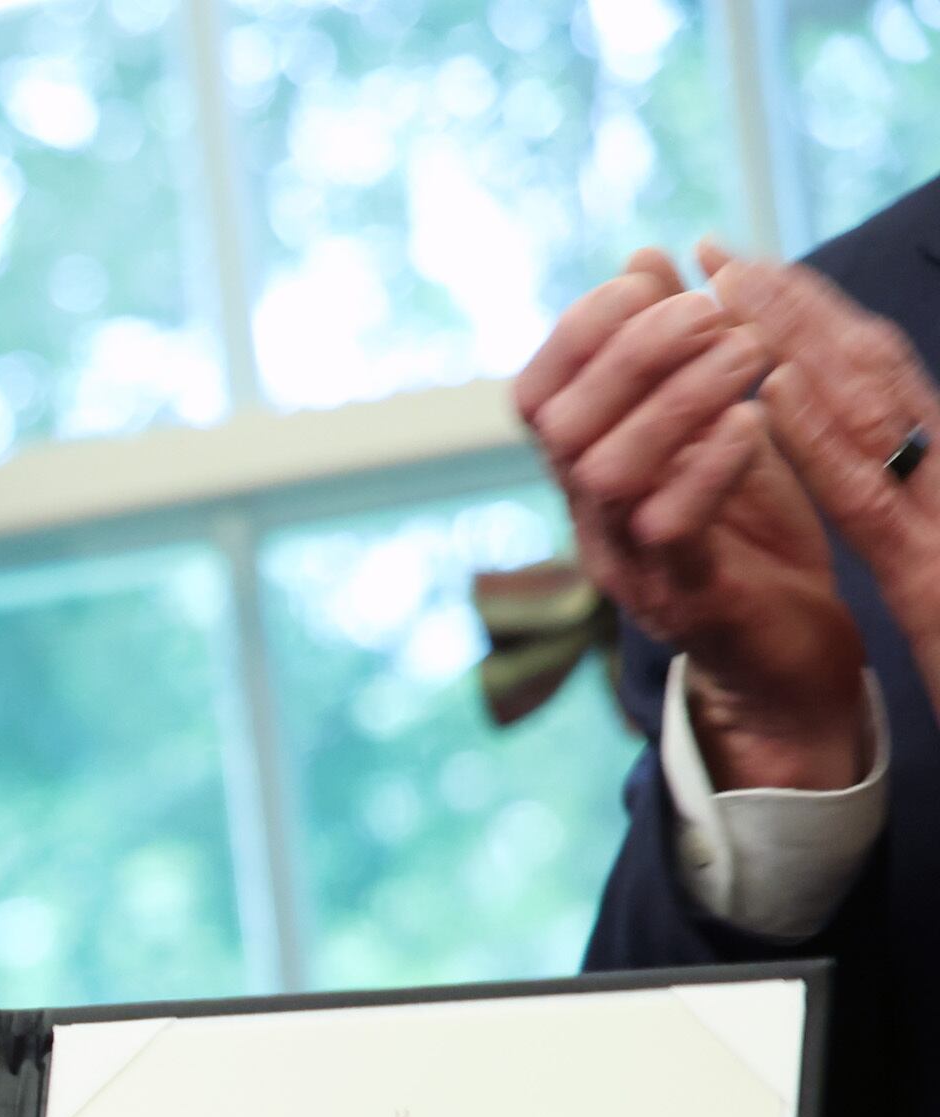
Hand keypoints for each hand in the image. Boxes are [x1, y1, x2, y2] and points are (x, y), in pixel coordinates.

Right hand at [516, 247, 866, 790]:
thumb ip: (673, 350)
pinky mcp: (682, 598)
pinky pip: (669, 529)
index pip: (533, 394)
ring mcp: (626, 564)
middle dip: (636, 351)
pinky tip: (754, 426)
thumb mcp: (712, 422)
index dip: (578, 329)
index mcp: (583, 472)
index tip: (652, 282)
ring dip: (680, 398)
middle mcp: (586, 518)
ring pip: (607, 471)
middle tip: (718, 313)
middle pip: (562, 427)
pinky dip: (709, 465)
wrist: (786, 654)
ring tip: (753, 356)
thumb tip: (645, 257)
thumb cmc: (751, 530)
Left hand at [710, 245, 939, 691]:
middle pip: (871, 369)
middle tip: (717, 254)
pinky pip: (868, 491)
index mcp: (936, 462)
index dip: (811, 314)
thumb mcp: (915, 541)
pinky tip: (771, 393)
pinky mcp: (934, 572)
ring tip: (731, 288)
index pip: (873, 371)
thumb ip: (885, 473)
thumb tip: (812, 408)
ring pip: (872, 406)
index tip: (743, 267)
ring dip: (801, 342)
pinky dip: (821, 438)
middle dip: (793, 306)